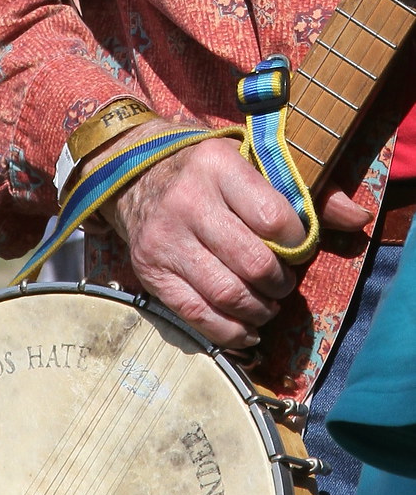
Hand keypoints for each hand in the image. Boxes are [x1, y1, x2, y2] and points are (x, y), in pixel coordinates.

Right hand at [86, 124, 368, 347]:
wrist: (136, 178)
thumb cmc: (208, 174)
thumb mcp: (253, 163)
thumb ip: (307, 191)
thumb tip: (358, 219)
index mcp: (217, 166)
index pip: (273, 218)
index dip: (297, 244)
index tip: (299, 251)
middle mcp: (187, 202)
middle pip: (251, 263)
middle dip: (278, 284)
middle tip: (284, 285)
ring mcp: (165, 240)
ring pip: (226, 294)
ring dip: (258, 310)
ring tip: (267, 307)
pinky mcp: (150, 272)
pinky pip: (196, 314)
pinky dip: (228, 332)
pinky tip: (247, 331)